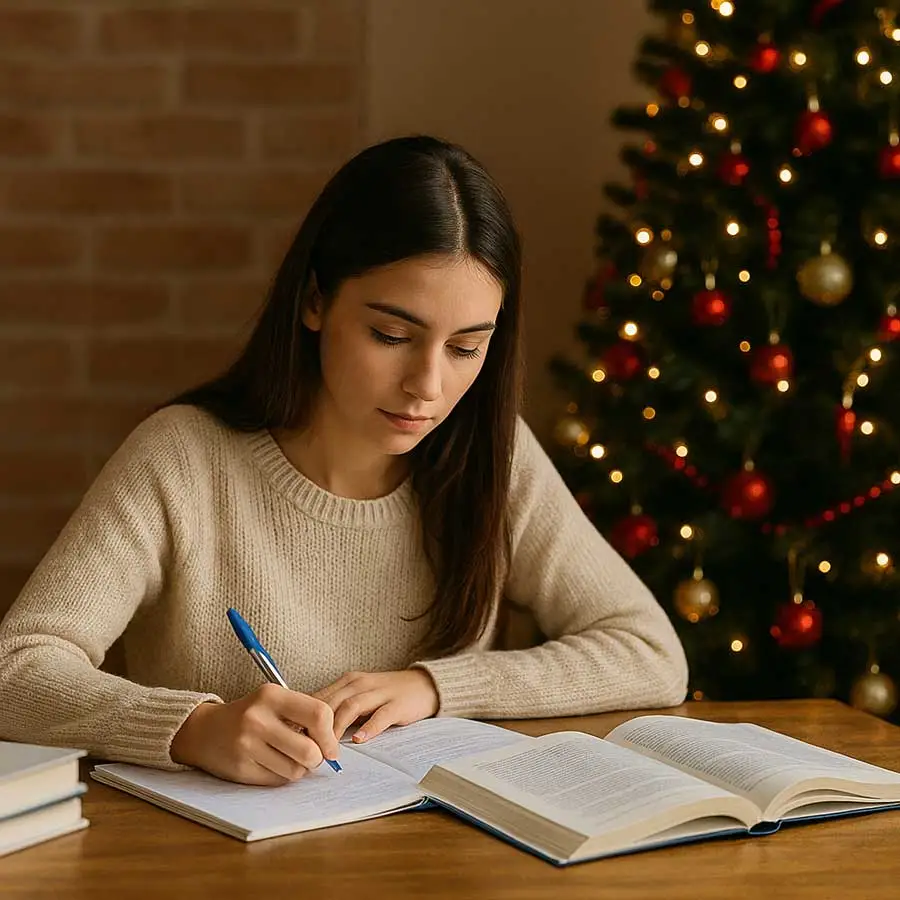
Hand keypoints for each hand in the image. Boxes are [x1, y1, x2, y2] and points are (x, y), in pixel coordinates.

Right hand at [170, 683, 340, 785]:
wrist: (205, 730)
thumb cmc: (251, 714)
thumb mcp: (274, 701)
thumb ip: (304, 714)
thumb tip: (333, 744)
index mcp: (271, 695)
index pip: (319, 714)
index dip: (330, 734)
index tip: (331, 744)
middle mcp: (258, 718)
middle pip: (310, 750)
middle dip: (318, 758)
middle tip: (313, 755)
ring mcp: (247, 745)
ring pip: (296, 770)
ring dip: (300, 769)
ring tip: (290, 757)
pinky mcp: (241, 768)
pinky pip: (278, 781)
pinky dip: (282, 776)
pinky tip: (273, 763)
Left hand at [313, 669, 439, 742]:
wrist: (423, 685)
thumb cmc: (386, 695)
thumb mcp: (359, 697)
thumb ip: (338, 709)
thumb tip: (308, 731)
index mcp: (348, 682)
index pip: (318, 698)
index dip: (302, 718)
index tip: (290, 737)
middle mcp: (360, 683)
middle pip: (331, 702)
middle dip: (315, 727)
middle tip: (304, 749)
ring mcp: (379, 692)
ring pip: (351, 707)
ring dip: (336, 729)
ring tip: (327, 750)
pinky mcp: (397, 704)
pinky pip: (381, 715)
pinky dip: (368, 728)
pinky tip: (359, 740)